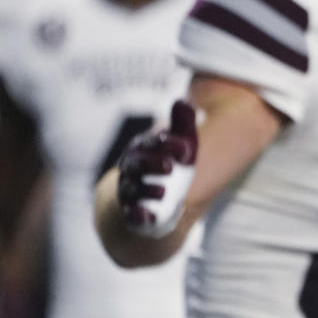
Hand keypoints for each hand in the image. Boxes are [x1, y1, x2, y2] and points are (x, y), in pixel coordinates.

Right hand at [117, 101, 197, 237]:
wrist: (156, 193)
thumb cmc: (170, 161)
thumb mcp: (181, 142)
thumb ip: (182, 123)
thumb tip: (182, 100)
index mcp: (143, 148)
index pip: (151, 143)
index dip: (167, 144)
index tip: (187, 150)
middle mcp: (132, 168)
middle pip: (137, 164)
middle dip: (151, 164)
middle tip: (169, 167)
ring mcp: (130, 190)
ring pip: (132, 189)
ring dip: (146, 191)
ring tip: (162, 192)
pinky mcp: (133, 212)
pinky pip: (130, 214)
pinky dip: (136, 216)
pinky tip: (147, 217)